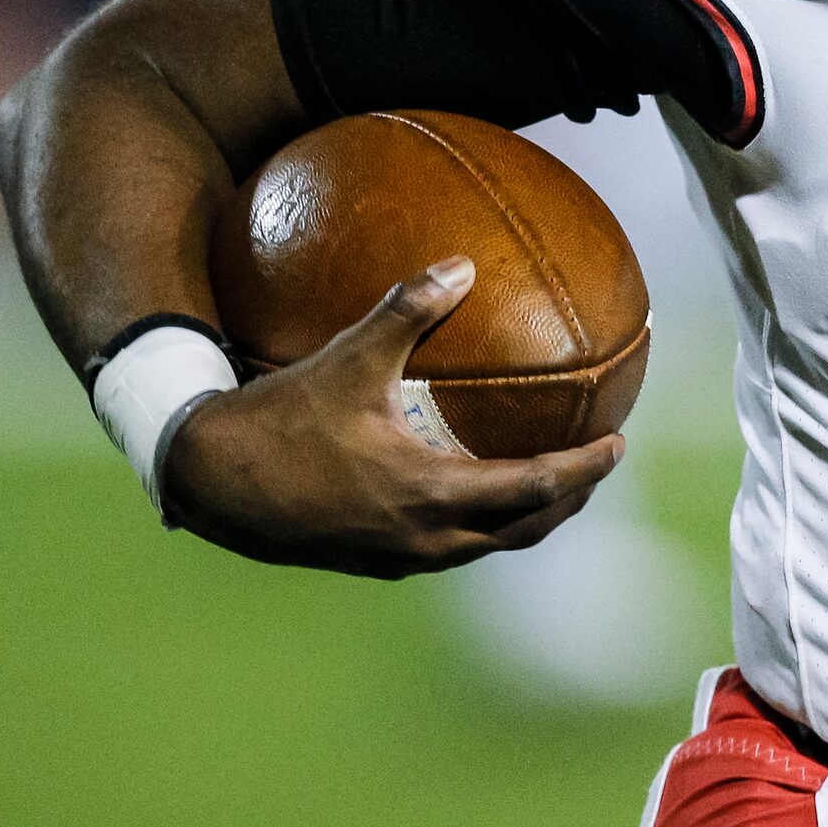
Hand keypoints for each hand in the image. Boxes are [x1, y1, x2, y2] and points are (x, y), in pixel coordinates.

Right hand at [161, 257, 623, 578]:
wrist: (208, 484)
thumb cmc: (280, 420)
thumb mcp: (350, 359)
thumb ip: (409, 311)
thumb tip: (463, 265)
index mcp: (432, 495)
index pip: (535, 488)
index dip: (584, 469)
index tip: (619, 445)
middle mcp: (425, 539)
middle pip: (524, 529)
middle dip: (568, 499)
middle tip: (597, 463)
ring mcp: (398, 557)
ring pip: (487, 545)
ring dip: (527, 518)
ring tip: (552, 484)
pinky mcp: (373, 561)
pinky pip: (450, 548)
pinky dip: (483, 524)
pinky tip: (476, 493)